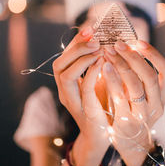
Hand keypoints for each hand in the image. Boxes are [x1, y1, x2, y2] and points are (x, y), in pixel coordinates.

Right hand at [52, 26, 109, 165]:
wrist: (103, 136)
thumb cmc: (102, 106)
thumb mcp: (99, 81)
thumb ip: (97, 64)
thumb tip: (105, 40)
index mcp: (66, 83)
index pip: (63, 57)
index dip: (75, 42)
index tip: (90, 29)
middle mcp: (64, 91)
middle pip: (59, 64)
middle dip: (76, 47)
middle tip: (95, 38)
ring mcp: (72, 102)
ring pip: (65, 75)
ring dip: (81, 58)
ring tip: (99, 49)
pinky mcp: (85, 110)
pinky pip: (83, 89)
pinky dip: (92, 72)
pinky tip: (103, 63)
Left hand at [102, 40, 164, 165]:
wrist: (130, 144)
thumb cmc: (134, 111)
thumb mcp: (144, 95)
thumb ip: (140, 76)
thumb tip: (129, 46)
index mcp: (164, 95)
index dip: (154, 54)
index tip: (138, 41)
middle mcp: (157, 105)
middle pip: (149, 76)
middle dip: (132, 57)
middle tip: (117, 44)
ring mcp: (142, 115)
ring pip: (135, 86)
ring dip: (121, 66)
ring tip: (108, 53)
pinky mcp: (126, 122)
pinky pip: (119, 98)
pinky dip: (111, 80)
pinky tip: (103, 69)